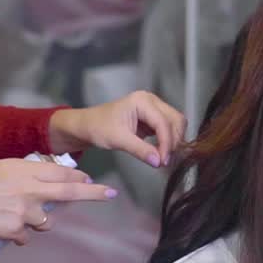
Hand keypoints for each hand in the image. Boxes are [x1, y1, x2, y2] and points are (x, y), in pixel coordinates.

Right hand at [0, 158, 115, 245]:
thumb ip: (20, 172)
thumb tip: (34, 176)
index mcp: (24, 170)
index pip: (61, 173)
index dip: (78, 178)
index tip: (89, 180)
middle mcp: (30, 189)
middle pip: (69, 193)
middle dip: (93, 193)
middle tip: (110, 194)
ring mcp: (24, 212)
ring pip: (46, 222)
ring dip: (39, 220)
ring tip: (15, 214)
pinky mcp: (15, 230)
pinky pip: (25, 236)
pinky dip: (18, 234)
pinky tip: (1, 226)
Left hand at [47, 91, 186, 167]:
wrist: (87, 126)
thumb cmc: (98, 128)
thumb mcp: (118, 140)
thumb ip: (141, 150)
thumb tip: (159, 162)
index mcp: (142, 101)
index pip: (163, 122)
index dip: (167, 142)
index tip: (164, 161)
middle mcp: (152, 101)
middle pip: (175, 120)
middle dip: (174, 140)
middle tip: (165, 160)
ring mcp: (153, 108)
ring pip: (175, 124)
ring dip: (174, 141)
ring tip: (164, 158)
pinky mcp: (153, 118)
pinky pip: (168, 128)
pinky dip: (168, 140)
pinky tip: (162, 153)